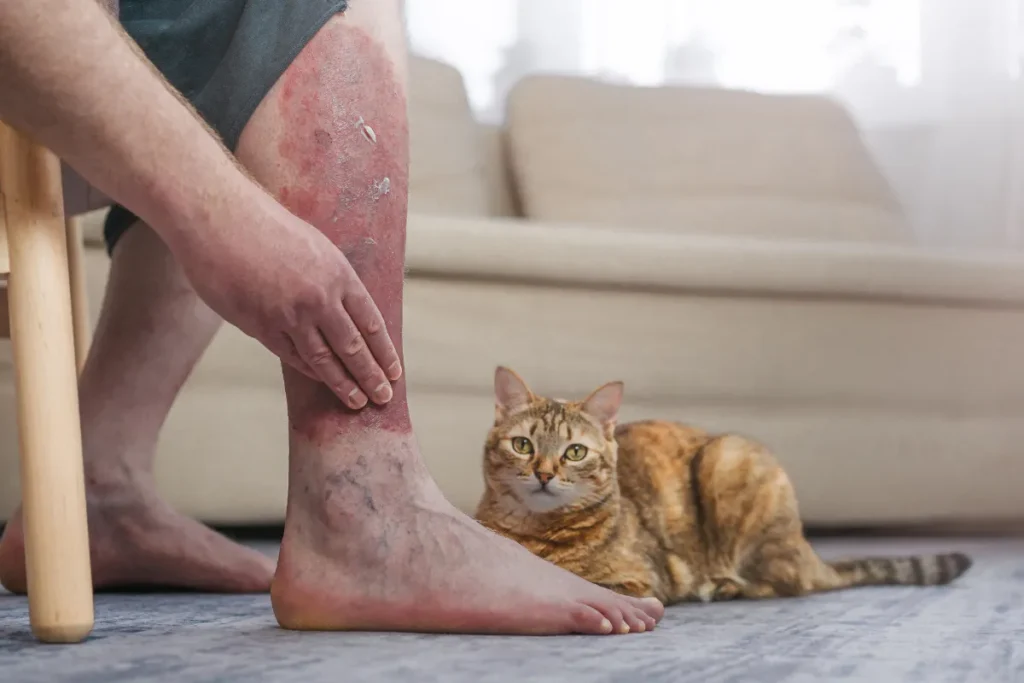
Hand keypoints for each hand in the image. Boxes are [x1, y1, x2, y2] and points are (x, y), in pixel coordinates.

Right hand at [174, 189, 401, 409]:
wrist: (219, 218)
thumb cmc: (265, 225)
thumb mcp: (314, 245)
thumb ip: (331, 279)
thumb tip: (344, 308)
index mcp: (339, 274)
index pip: (371, 322)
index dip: (384, 351)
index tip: (394, 370)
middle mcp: (320, 298)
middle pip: (353, 347)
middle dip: (371, 376)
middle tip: (383, 396)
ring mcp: (290, 314)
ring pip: (324, 359)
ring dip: (343, 383)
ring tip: (357, 401)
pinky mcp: (260, 325)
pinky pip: (291, 355)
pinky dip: (309, 371)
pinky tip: (320, 380)